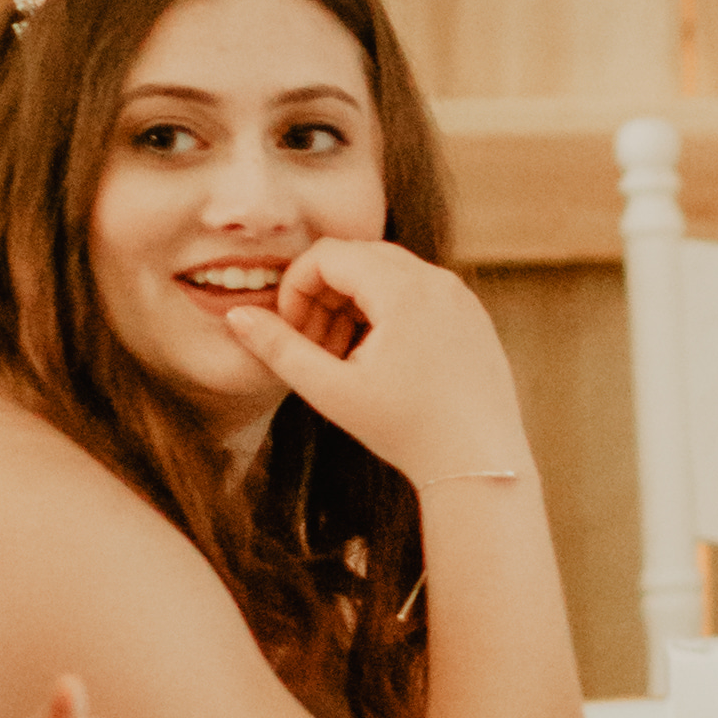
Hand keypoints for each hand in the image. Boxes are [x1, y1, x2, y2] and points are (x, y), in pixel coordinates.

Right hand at [214, 235, 531, 493]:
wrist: (481, 463)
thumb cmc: (407, 430)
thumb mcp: (332, 390)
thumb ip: (280, 348)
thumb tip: (236, 315)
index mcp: (404, 288)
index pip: (329, 254)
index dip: (296, 288)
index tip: (291, 333)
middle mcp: (438, 280)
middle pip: (359, 258)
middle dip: (324, 295)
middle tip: (314, 348)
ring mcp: (460, 296)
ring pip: (389, 275)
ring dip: (354, 305)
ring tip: (344, 360)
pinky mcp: (472, 316)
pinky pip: (419, 293)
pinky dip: (388, 313)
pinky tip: (379, 363)